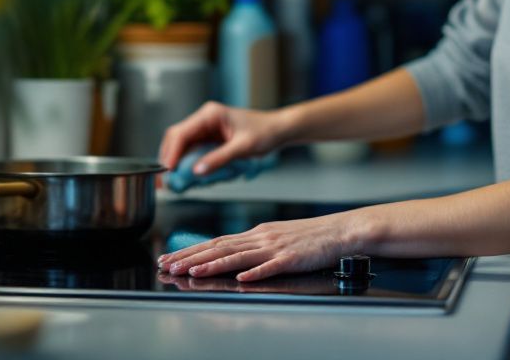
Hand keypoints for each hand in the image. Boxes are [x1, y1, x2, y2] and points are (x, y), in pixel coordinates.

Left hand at [156, 210, 367, 281]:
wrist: (341, 231)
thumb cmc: (311, 237)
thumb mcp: (277, 236)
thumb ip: (254, 246)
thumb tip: (230, 255)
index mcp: (257, 233)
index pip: (217, 241)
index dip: (191, 249)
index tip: (171, 256)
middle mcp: (262, 237)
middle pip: (220, 247)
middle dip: (191, 256)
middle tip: (169, 264)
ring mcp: (276, 248)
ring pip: (239, 256)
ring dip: (213, 264)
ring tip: (193, 271)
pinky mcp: (292, 259)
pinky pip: (271, 266)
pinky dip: (255, 272)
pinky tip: (242, 278)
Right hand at [157, 101, 287, 180]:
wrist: (278, 130)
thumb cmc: (265, 132)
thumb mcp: (243, 147)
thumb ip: (220, 159)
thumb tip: (198, 171)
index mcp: (210, 115)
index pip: (181, 133)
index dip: (171, 153)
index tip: (167, 171)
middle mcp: (204, 120)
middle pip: (176, 139)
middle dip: (171, 159)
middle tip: (167, 180)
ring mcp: (206, 129)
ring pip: (183, 147)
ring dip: (179, 163)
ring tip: (178, 181)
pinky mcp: (210, 139)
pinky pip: (193, 152)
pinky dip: (190, 164)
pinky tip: (191, 177)